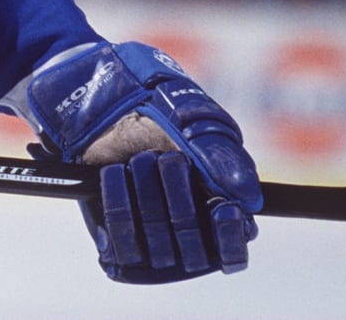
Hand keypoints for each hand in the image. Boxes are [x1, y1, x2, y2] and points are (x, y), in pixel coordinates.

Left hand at [27, 42, 260, 282]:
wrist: (98, 95)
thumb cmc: (156, 106)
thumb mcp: (195, 121)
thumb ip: (224, 158)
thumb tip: (248, 198)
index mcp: (218, 208)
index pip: (233, 250)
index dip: (230, 237)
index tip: (224, 211)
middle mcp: (186, 230)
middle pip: (196, 249)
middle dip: (181, 203)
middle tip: (168, 160)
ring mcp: (150, 236)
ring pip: (160, 248)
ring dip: (149, 199)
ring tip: (139, 158)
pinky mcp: (114, 236)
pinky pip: (122, 242)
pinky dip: (119, 205)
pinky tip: (114, 172)